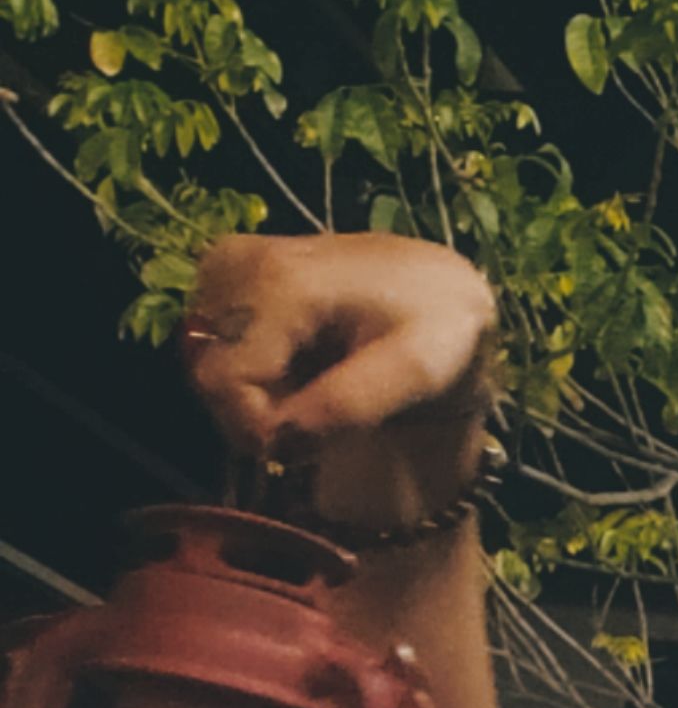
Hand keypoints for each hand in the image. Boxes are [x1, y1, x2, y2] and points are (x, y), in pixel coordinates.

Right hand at [183, 233, 494, 459]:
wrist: (437, 283)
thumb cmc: (436, 326)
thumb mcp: (414, 372)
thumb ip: (349, 405)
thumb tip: (280, 436)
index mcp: (278, 282)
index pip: (224, 381)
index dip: (259, 427)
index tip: (310, 445)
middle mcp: (235, 263)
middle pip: (211, 375)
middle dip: (262, 412)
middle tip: (323, 413)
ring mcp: (223, 264)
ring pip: (210, 363)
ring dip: (260, 393)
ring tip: (319, 384)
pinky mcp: (223, 271)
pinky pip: (216, 345)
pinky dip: (254, 369)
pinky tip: (300, 364)